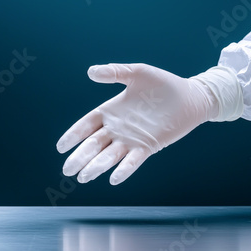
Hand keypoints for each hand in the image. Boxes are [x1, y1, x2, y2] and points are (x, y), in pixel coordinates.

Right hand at [56, 63, 241, 184]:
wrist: (189, 96)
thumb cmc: (163, 84)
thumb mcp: (137, 73)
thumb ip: (114, 72)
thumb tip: (90, 72)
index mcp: (111, 110)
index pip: (86, 125)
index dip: (73, 136)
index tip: (60, 148)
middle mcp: (118, 128)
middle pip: (94, 144)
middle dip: (80, 157)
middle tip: (67, 171)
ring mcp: (132, 139)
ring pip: (110, 156)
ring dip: (97, 166)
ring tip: (84, 178)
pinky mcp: (148, 146)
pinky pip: (133, 160)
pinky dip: (124, 169)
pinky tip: (113, 178)